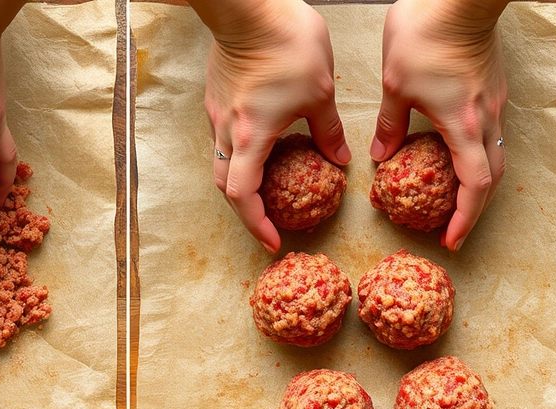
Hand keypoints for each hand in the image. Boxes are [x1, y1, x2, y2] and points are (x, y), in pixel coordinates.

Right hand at [198, 0, 349, 252]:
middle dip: (246, 210)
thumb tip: (339, 160)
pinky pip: (223, 137)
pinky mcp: (216, 97)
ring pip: (221, 162)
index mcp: (251, 137)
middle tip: (268, 220)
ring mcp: (216, 114)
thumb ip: (328, 132)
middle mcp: (227, 132)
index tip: (272, 239)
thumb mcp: (319, 92)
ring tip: (267, 188)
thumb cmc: (284, 43)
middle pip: (225, 186)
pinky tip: (261, 146)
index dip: (256, 224)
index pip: (243, 197)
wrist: (248, 6)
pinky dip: (240, 153)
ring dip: (241, 181)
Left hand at [372, 0, 508, 250]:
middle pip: (492, 178)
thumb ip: (390, 125)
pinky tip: (456, 156)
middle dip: (475, 209)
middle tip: (455, 228)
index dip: (465, 218)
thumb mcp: (395, 85)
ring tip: (456, 200)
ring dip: (479, 183)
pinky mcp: (493, 89)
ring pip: (496, 156)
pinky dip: (478, 156)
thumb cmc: (426, 36)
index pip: (474, 187)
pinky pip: (491, 134)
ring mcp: (494, 103)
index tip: (451, 239)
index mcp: (463, 127)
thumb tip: (381, 155)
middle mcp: (486, 120)